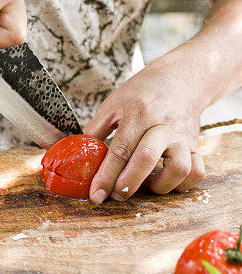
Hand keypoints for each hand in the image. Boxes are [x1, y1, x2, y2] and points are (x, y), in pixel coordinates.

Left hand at [84, 51, 206, 202]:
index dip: (106, 176)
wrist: (183, 78)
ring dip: (160, 186)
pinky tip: (166, 182)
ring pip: (179, 168)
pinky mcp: (197, 145)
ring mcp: (183, 136)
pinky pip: (197, 172)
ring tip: (146, 185)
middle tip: (116, 195)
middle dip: (127, 184)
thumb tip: (76, 156)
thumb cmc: (144, 92)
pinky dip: (182, 185)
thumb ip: (95, 130)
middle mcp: (164, 124)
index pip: (120, 149)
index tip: (96, 195)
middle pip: (146, 159)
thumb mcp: (114, 103)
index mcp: (139, 112)